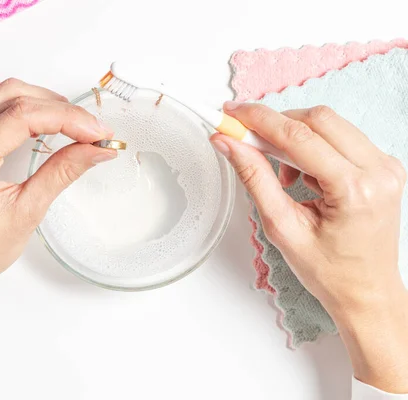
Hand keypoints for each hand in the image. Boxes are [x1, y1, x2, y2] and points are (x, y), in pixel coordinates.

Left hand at [0, 79, 115, 321]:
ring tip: (73, 123)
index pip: (21, 117)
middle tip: (90, 129)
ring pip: (1, 94)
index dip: (66, 117)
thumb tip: (95, 150)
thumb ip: (61, 173)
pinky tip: (44, 122)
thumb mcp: (27, 214)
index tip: (96, 132)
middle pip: (12, 95)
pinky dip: (23, 108)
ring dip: (42, 101)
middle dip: (59, 107)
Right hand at [211, 102, 407, 391]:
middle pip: (318, 119)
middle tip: (247, 138)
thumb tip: (230, 144)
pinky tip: (302, 175)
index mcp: (355, 190)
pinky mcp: (383, 166)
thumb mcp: (282, 227)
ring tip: (281, 173)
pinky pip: (342, 136)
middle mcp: (379, 171)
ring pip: (330, 123)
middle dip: (277, 124)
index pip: (299, 137)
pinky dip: (313, 146)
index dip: (260, 120)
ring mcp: (386, 166)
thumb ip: (255, 178)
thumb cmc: (330, 271)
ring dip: (295, 136)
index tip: (233, 115)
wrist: (366, 291)